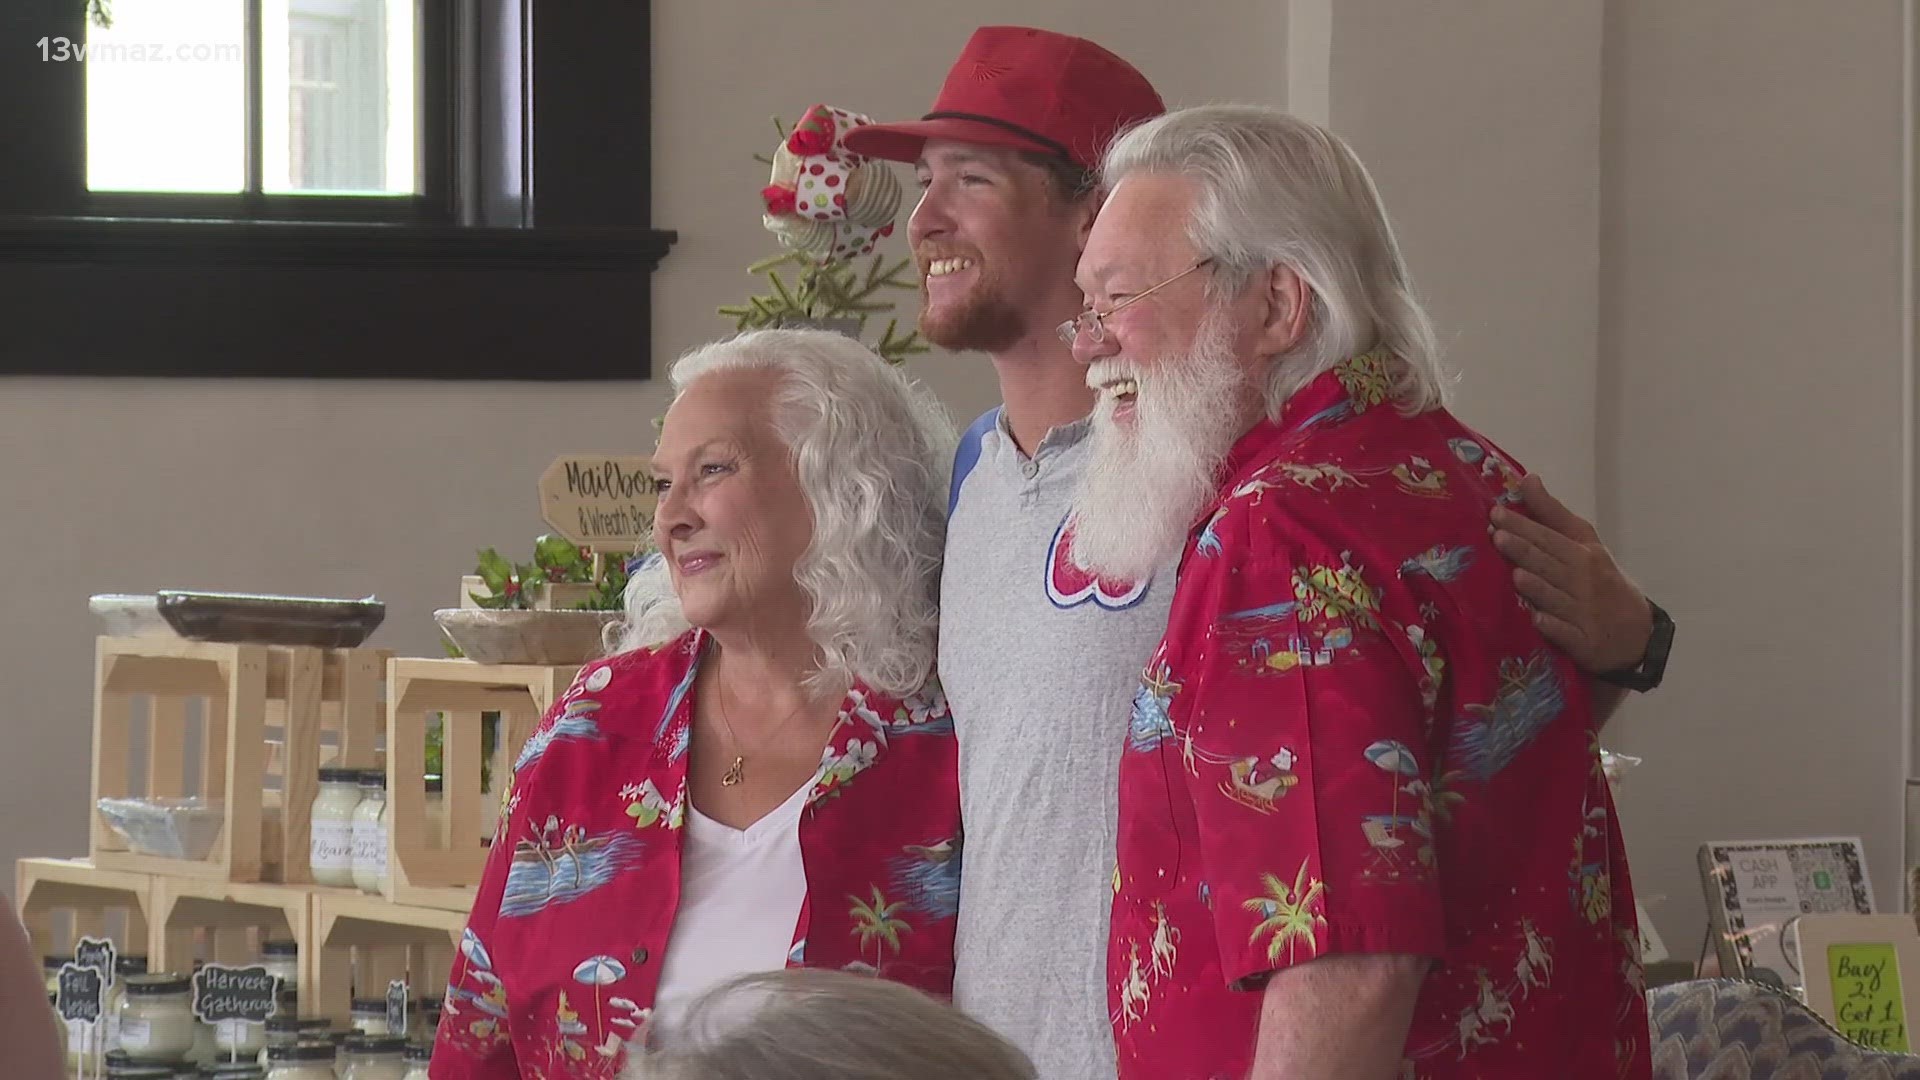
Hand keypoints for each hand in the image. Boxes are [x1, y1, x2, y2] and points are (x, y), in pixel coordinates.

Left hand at [1489, 474, 1651, 674]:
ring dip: (1539, 588)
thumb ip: (1553, 515)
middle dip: (1525, 550)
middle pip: (1550, 564)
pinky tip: (1539, 621)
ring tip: (1517, 575)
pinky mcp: (1584, 644)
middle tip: (1497, 535)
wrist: (1637, 634)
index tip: (1497, 512)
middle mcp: (1585, 582)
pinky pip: (1567, 635)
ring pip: (1557, 598)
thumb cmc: (1600, 581)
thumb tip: (1528, 479)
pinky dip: (1554, 628)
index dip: (1525, 525)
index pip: (1550, 538)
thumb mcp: (1586, 545)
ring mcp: (1585, 614)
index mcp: (1585, 555)